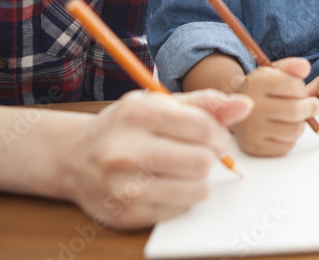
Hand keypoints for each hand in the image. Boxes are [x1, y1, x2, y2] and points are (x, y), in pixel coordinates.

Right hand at [62, 88, 251, 229]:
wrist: (74, 157)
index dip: (220, 135)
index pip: (203, 128)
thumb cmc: (124, 126)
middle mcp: (125, 151)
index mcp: (137, 114)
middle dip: (210, 158)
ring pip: (195, 191)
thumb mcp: (159, 104)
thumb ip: (204, 104)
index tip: (216, 137)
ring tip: (182, 170)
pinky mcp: (126, 215)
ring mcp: (123, 187)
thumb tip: (244, 106)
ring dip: (198, 181)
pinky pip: (178, 211)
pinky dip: (180, 199)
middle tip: (200, 153)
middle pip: (201, 162)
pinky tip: (164, 185)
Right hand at [234, 57, 318, 156]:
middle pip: (295, 111)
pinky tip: (281, 129)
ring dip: (299, 124)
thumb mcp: (273, 72)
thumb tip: (304, 67)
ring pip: (294, 130)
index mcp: (255, 82)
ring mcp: (251, 128)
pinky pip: (287, 146)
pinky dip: (290, 138)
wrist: (235, 109)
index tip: (299, 91)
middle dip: (308, 108)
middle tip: (310, 106)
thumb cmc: (261, 90)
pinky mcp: (254, 146)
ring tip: (291, 117)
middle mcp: (250, 105)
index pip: (293, 86)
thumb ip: (291, 67)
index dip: (301, 89)